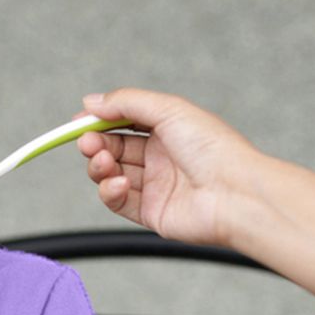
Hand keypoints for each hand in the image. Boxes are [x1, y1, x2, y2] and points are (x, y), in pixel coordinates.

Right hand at [76, 88, 263, 247]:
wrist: (236, 195)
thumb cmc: (213, 149)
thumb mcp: (168, 109)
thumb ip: (126, 102)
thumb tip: (91, 101)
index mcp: (168, 129)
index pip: (123, 122)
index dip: (99, 122)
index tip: (78, 122)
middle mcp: (161, 157)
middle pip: (113, 148)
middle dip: (95, 145)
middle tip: (87, 143)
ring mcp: (156, 185)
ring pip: (112, 174)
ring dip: (100, 167)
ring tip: (104, 163)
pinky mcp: (152, 212)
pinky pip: (119, 201)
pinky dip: (111, 191)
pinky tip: (119, 183)